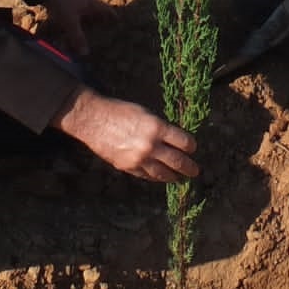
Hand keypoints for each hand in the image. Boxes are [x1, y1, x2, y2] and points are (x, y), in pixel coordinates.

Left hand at [39, 0, 114, 55]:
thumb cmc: (63, 3)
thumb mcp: (71, 23)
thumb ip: (78, 38)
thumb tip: (85, 53)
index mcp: (92, 3)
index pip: (107, 10)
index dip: (112, 16)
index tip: (117, 21)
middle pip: (97, 9)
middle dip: (100, 18)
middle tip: (103, 25)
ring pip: (86, 8)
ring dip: (87, 17)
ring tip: (88, 25)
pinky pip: (76, 8)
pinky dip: (77, 16)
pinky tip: (72, 20)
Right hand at [55, 88, 198, 182]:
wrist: (94, 120)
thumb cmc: (120, 111)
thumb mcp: (146, 114)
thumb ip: (161, 128)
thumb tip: (174, 140)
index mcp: (157, 128)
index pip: (184, 142)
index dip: (191, 146)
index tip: (192, 148)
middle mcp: (151, 145)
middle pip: (177, 161)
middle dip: (189, 167)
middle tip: (195, 171)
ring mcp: (139, 159)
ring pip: (163, 173)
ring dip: (174, 176)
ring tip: (179, 178)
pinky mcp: (128, 167)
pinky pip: (147, 176)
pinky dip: (156, 177)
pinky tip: (161, 177)